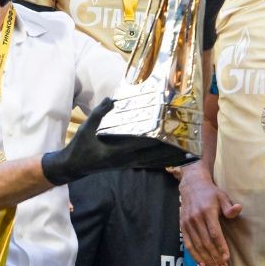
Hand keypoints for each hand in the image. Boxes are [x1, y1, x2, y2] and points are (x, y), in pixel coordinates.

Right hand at [40, 99, 185, 184]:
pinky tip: (175, 157)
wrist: (74, 166)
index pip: (143, 143)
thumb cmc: (80, 146)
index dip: (159, 136)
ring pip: (155, 161)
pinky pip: (150, 163)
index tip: (173, 127)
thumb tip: (112, 98)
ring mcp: (129, 163)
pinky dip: (163, 160)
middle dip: (172, 146)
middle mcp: (127, 159)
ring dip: (172, 155)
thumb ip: (99, 113)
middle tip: (189, 137)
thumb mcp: (85, 128)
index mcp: (117, 151)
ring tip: (190, 150)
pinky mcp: (129, 164)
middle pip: (155, 153)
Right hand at [179, 166, 240, 265]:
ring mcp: (188, 223)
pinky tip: (202, 263)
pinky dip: (194, 255)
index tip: (227, 258)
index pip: (215, 233)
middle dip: (215, 257)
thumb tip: (238, 209)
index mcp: (207, 211)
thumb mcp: (222, 196)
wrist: (192, 185)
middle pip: (206, 242)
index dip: (221, 246)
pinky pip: (188, 243)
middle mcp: (196, 218)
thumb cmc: (210, 193)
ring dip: (206, 259)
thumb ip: (229, 207)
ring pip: (197, 245)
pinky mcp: (182, 226)